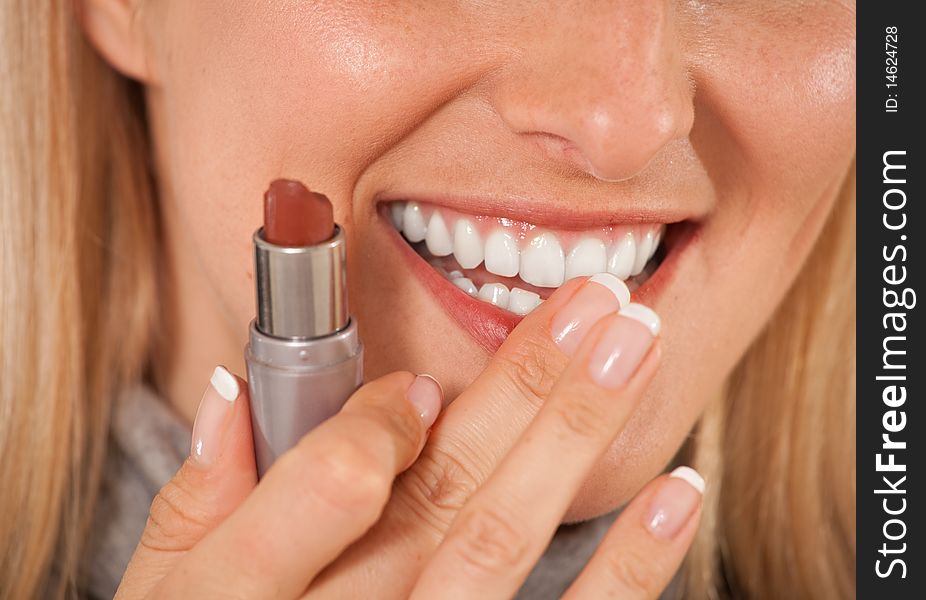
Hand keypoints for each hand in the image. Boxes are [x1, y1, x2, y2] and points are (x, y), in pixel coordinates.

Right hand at [117, 274, 702, 598]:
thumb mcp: (167, 591)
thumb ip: (197, 497)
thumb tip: (233, 386)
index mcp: (244, 588)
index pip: (329, 482)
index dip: (383, 423)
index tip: (423, 383)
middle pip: (442, 493)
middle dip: (526, 386)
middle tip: (594, 300)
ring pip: (505, 541)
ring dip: (577, 434)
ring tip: (635, 346)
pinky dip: (630, 568)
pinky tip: (674, 492)